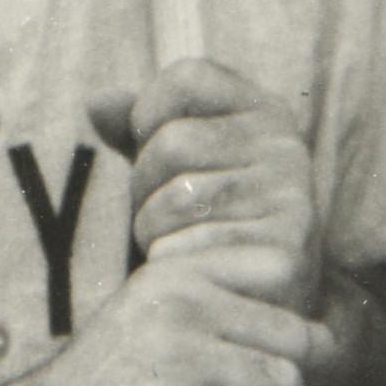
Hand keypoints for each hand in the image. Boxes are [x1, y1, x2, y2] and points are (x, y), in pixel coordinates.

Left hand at [94, 58, 321, 315]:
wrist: (249, 307)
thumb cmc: (203, 226)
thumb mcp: (174, 165)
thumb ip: (140, 128)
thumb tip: (95, 102)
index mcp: (264, 115)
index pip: (185, 78)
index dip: (148, 115)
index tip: (158, 153)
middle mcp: (286, 149)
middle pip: (170, 143)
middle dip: (146, 187)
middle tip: (172, 218)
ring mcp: (289, 201)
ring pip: (172, 197)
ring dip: (154, 230)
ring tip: (184, 244)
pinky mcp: (282, 256)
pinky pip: (187, 246)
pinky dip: (173, 265)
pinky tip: (196, 272)